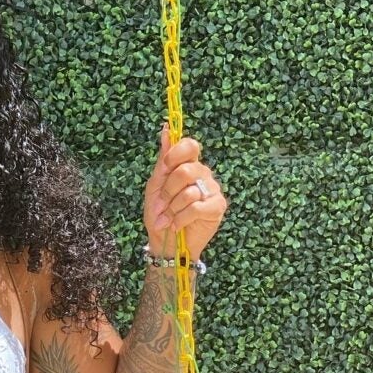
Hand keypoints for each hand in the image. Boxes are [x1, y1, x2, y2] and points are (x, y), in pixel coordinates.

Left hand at [143, 124, 226, 259]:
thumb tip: (165, 130)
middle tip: (161, 205)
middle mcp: (203, 174)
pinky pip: (196, 207)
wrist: (165, 243)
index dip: (176, 154)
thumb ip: (163, 160)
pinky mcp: (217, 207)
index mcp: (187, 165)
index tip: (165, 167)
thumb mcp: (155, 186)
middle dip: (167, 191)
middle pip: (185, 170)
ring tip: (167, 219)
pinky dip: (181, 218)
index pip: (189, 145)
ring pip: (189, 192)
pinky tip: (177, 225)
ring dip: (172, 208)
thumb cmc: (160, 213)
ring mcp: (212, 190)